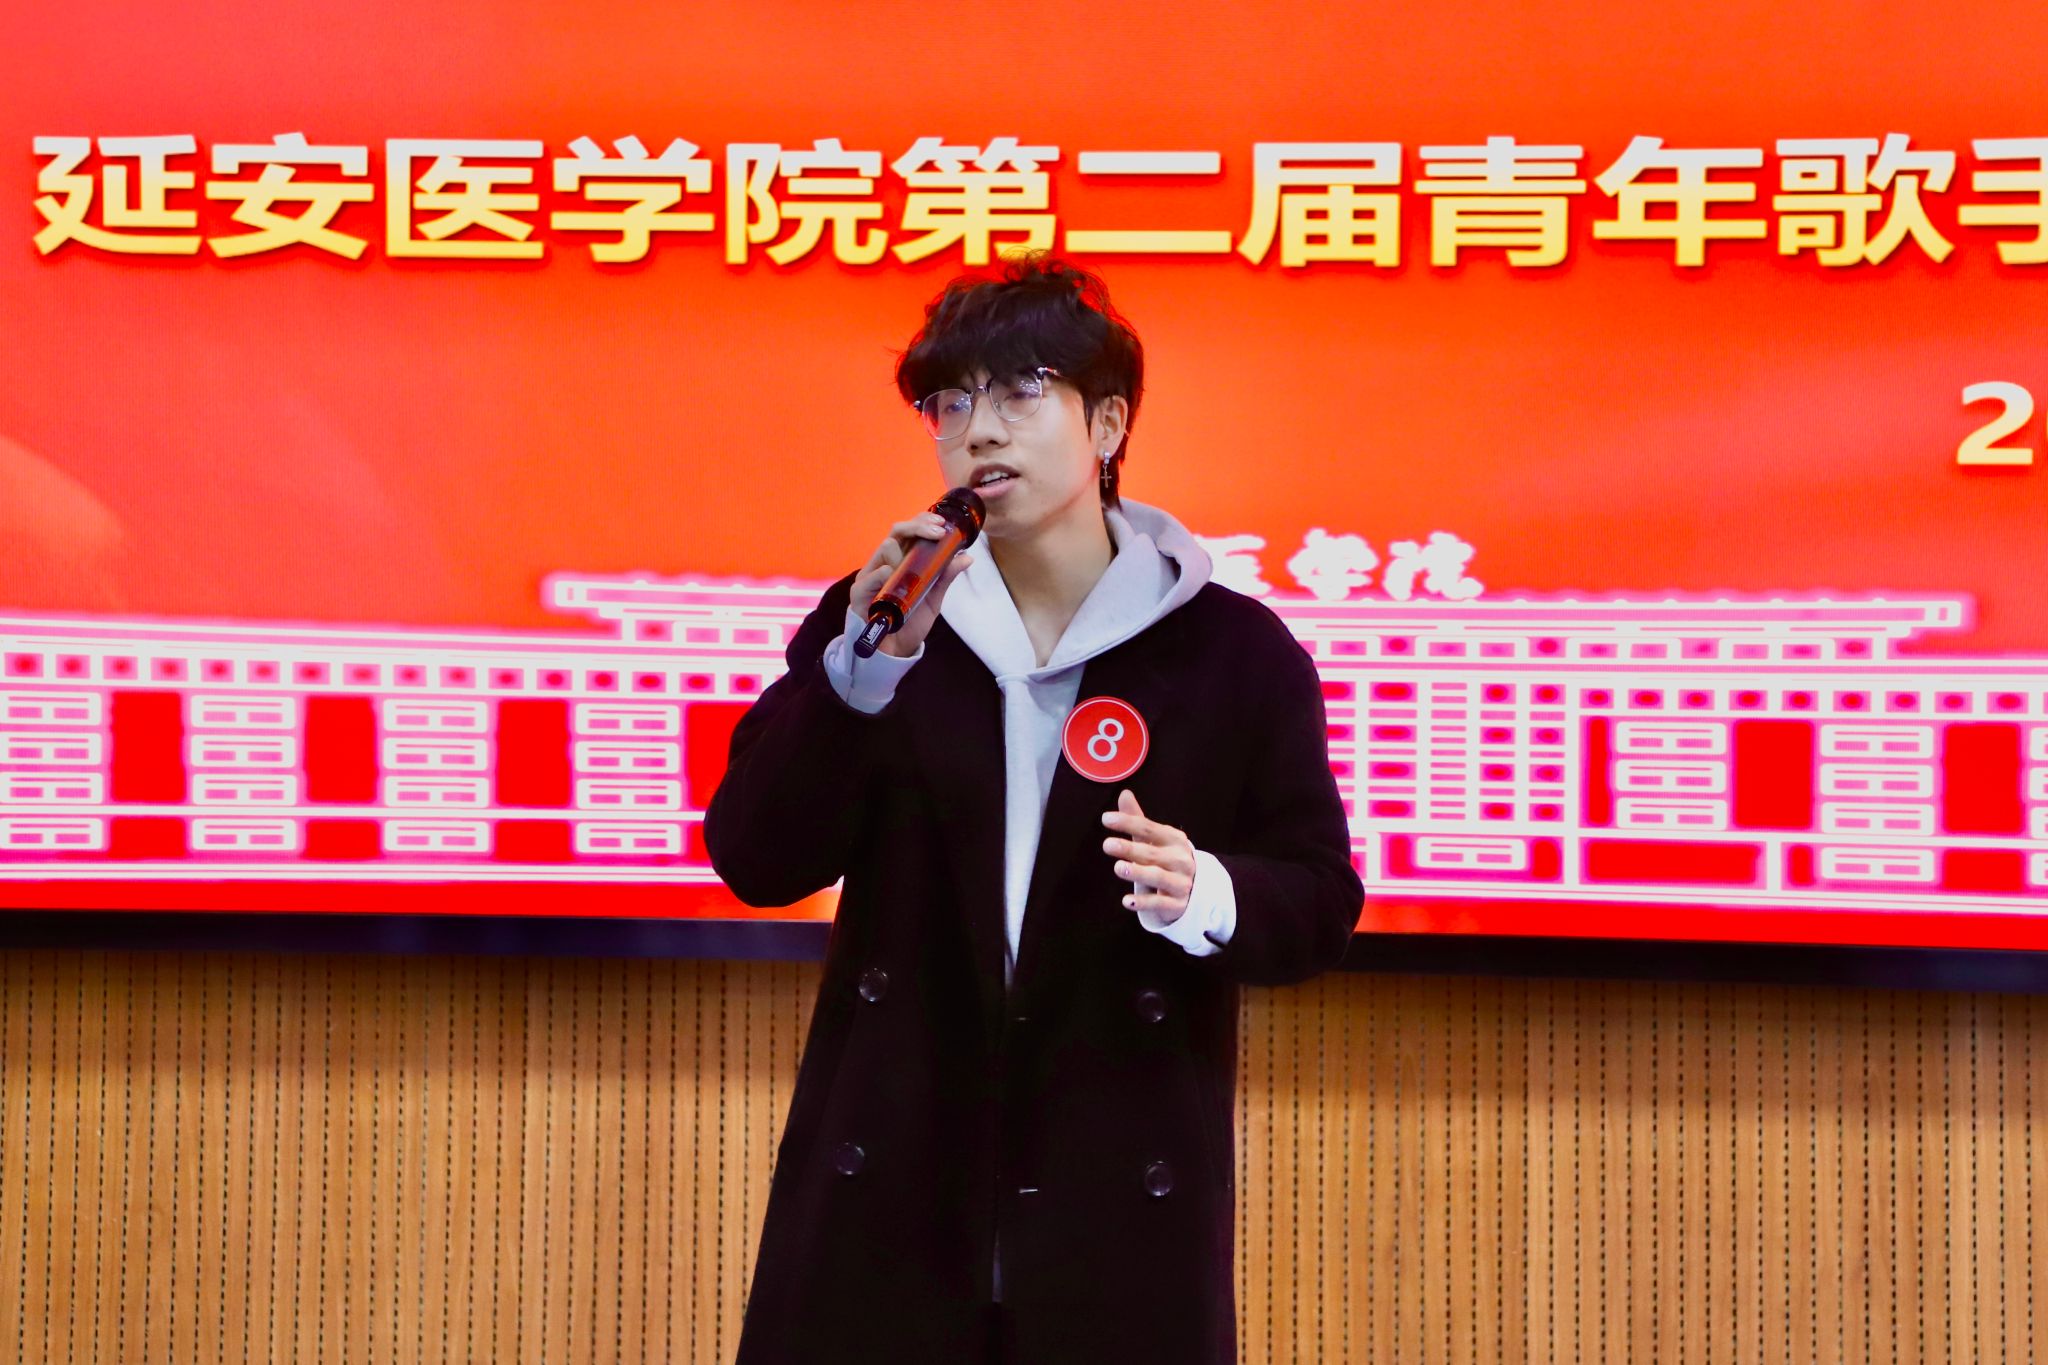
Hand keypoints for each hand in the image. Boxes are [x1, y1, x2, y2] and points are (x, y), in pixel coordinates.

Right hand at [850, 510, 973, 656]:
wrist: (895, 651)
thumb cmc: (909, 622)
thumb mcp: (932, 598)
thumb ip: (945, 577)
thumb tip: (967, 557)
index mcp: (900, 560)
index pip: (909, 531)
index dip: (923, 522)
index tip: (943, 525)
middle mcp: (884, 563)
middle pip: (896, 531)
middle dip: (918, 527)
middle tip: (938, 532)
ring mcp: (870, 576)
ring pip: (885, 547)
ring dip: (905, 553)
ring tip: (915, 570)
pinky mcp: (859, 592)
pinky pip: (872, 575)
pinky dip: (886, 573)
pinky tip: (895, 578)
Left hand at [1100, 789, 1195, 923]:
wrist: (1195, 891)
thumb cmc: (1167, 860)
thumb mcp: (1155, 840)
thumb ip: (1138, 820)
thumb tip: (1124, 794)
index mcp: (1174, 839)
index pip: (1149, 828)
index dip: (1128, 822)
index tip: (1106, 819)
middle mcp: (1180, 860)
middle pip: (1152, 853)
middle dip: (1130, 848)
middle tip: (1107, 845)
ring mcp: (1181, 883)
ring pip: (1158, 876)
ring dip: (1138, 872)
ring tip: (1118, 867)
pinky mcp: (1177, 904)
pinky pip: (1160, 903)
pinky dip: (1144, 902)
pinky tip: (1127, 901)